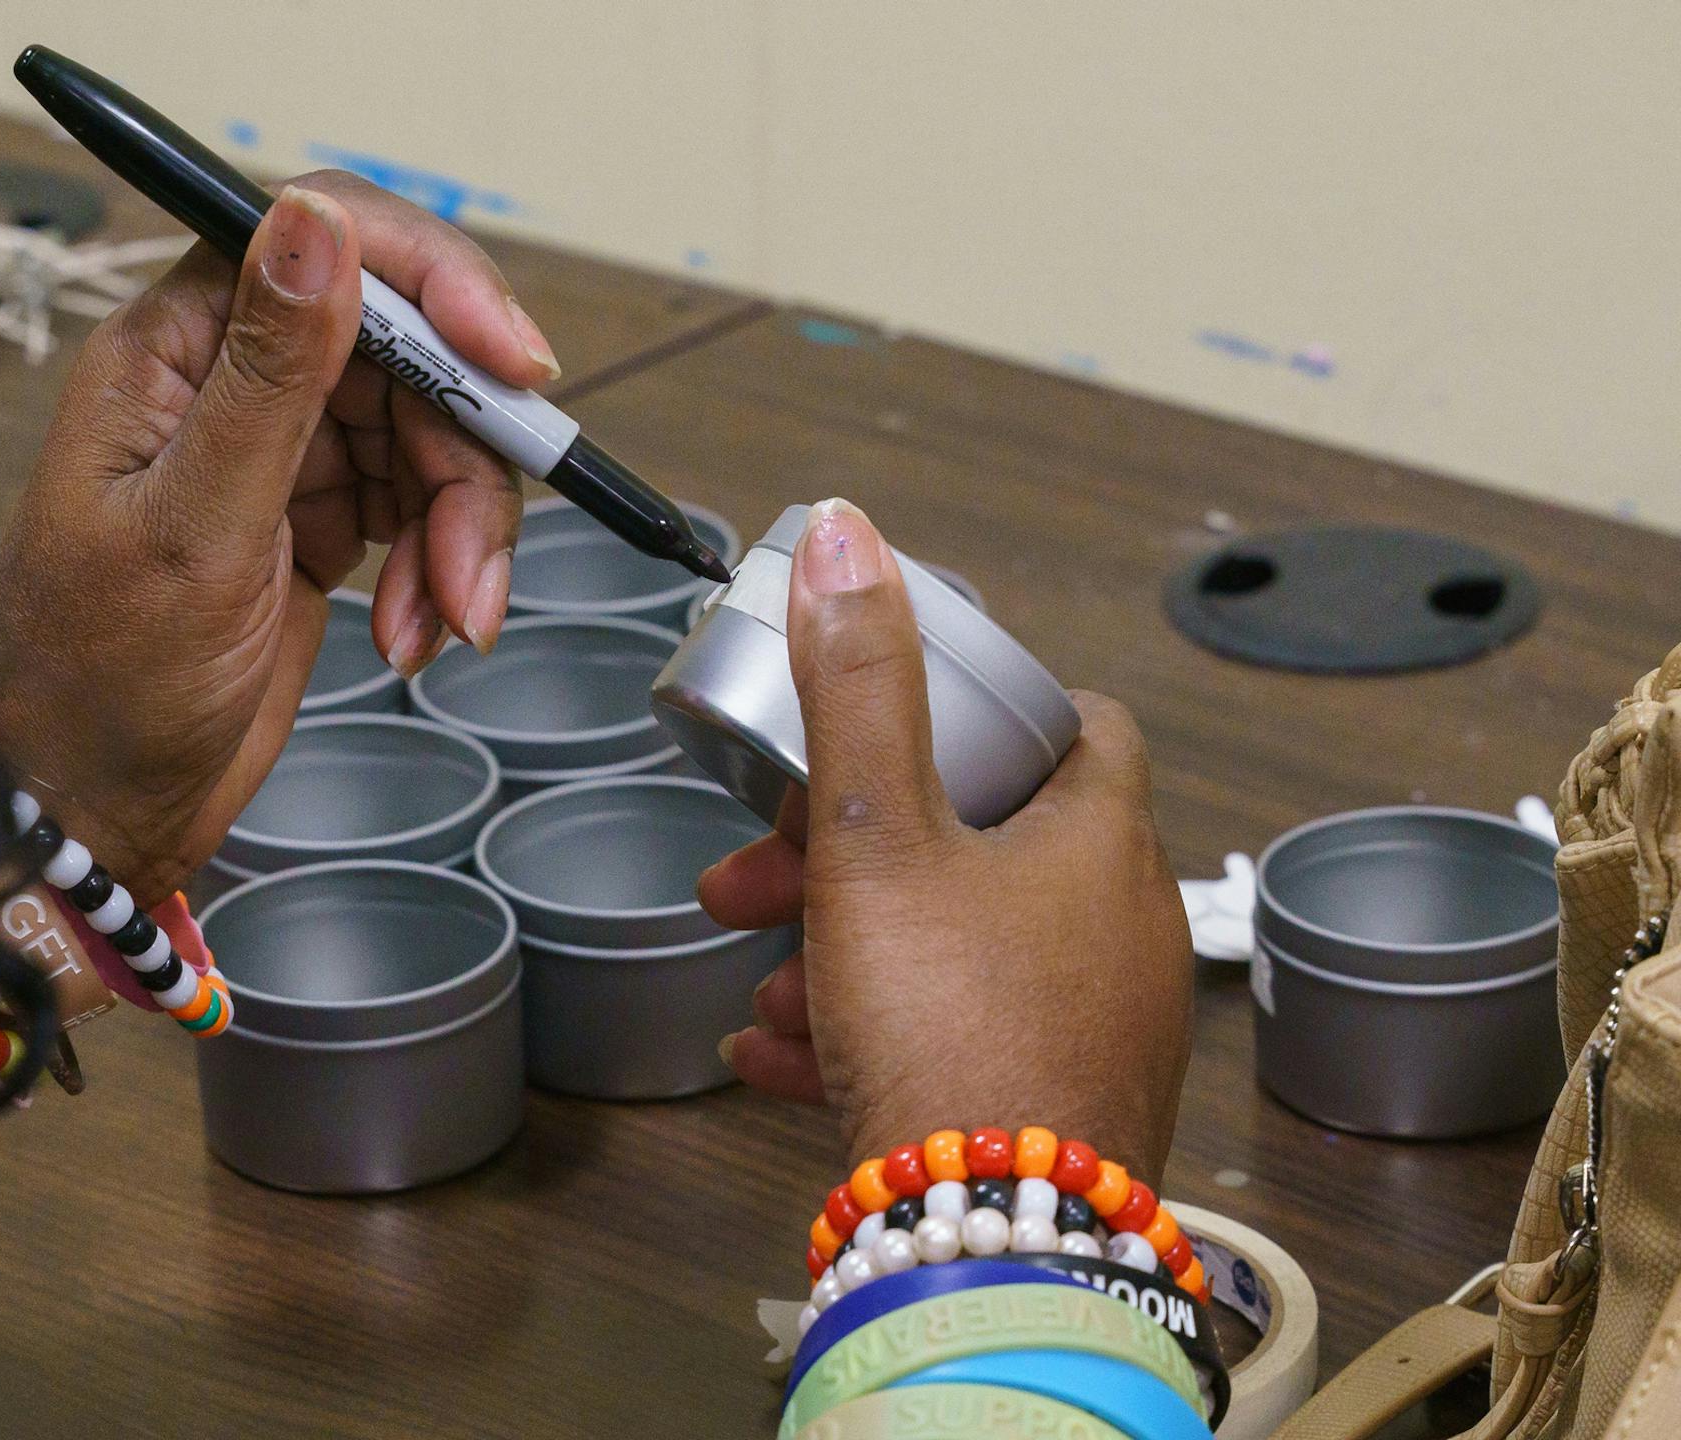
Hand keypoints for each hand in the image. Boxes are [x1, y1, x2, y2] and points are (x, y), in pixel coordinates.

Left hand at [0, 173, 559, 897]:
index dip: (436, 285)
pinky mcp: (323, 517)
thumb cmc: (96, 682)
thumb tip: (315, 223)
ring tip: (440, 620)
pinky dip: (443, 568)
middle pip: (410, 349)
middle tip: (473, 567)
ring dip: (463, 528)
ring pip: (434, 432)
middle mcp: (235, 380)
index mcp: (178, 349)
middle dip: (464, 454)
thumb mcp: (192, 527)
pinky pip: (426, 504)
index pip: (328, 241)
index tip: (510, 360)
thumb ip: (269, 376)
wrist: (94, 810)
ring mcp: (285, 450)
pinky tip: (414, 633)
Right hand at [699, 499, 1192, 1178]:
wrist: (993, 1243)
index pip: (1080, 728)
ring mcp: (1096, 1025)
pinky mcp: (1060, 1107)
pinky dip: (873, 1029)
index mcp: (1099, 840)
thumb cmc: (952, 1027)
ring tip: (762, 976)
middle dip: (851, 852)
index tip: (904, 726)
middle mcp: (1118, 927)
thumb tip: (848, 536)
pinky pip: (957, 1041)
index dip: (988, 713)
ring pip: (956, 949)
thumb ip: (856, 686)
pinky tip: (779, 1053)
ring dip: (848, 947)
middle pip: (980, 847)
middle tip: (760, 871)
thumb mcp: (878, 836)